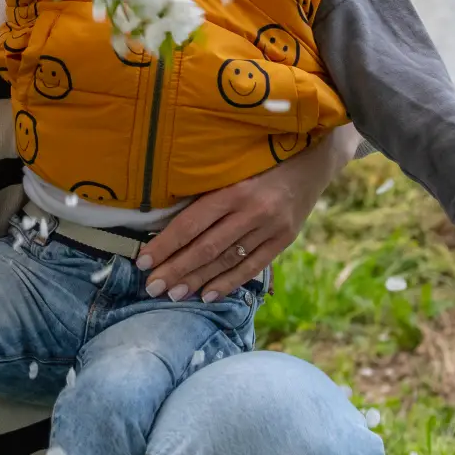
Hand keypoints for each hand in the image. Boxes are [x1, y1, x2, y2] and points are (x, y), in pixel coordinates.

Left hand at [138, 127, 350, 301]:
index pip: (191, 224)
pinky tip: (208, 294)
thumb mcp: (230, 170)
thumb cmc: (258, 162)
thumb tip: (166, 223)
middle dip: (176, 269)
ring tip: (174, 294)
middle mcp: (252, 211)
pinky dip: (229, 281)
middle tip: (152, 286)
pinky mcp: (285, 239)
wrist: (311, 160)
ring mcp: (271, 228)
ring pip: (227, 260)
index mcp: (232, 190)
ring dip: (198, 279)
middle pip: (206, 247)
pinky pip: (253, 266)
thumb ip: (205, 194)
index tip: (143, 261)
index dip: (165, 244)